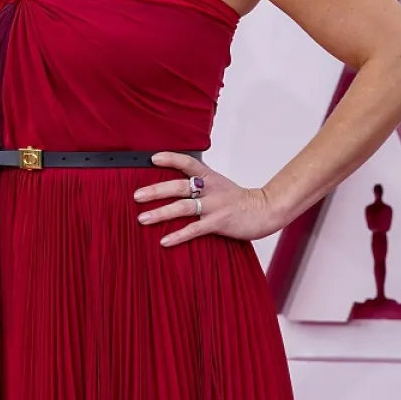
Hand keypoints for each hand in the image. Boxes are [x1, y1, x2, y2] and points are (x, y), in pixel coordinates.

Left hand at [134, 151, 285, 246]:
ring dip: (160, 213)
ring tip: (142, 218)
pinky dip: (178, 235)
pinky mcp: (219, 222)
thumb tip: (173, 188)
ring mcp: (214, 206)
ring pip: (182, 207)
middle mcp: (210, 188)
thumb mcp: (218, 185)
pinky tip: (164, 240)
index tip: (152, 159)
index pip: (187, 163)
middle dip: (155, 191)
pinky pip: (194, 229)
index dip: (170, 159)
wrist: (264, 210)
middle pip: (178, 187)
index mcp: (210, 177)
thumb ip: (199, 184)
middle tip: (137, 196)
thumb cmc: (238, 199)